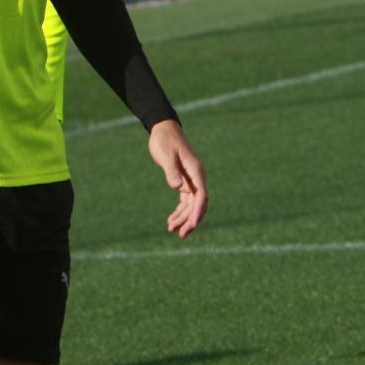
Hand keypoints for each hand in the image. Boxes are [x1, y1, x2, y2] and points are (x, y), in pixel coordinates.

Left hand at [148, 119, 206, 237]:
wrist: (163, 130)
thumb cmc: (165, 141)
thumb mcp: (166, 155)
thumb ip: (171, 171)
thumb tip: (178, 187)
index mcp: (196, 171)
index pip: (201, 196)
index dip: (198, 212)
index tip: (192, 224)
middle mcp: (197, 178)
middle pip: (198, 204)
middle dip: (190, 220)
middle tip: (180, 234)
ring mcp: (192, 180)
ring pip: (191, 204)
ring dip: (184, 218)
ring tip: (172, 230)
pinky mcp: (184, 181)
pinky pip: (185, 200)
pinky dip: (179, 211)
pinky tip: (171, 220)